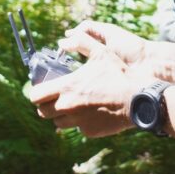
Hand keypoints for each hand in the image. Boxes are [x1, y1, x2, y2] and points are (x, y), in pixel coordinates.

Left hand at [31, 28, 155, 137]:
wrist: (138, 100)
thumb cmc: (119, 75)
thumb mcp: (101, 52)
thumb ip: (81, 42)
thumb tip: (63, 41)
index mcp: (67, 87)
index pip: (36, 96)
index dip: (36, 92)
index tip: (43, 89)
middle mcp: (69, 107)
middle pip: (42, 112)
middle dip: (46, 105)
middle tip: (55, 98)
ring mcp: (78, 122)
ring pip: (58, 123)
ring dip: (61, 115)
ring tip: (73, 105)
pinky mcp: (89, 132)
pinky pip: (78, 128)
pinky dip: (80, 122)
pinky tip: (91, 112)